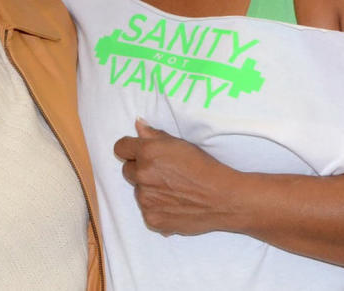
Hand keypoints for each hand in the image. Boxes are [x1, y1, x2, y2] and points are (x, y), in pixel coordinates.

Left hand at [112, 120, 240, 235]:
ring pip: (138, 191)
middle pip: (127, 170)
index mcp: (147, 152)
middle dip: (140, 170)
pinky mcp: (151, 218)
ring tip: (174, 190)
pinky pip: (146, 210)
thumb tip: (138, 124)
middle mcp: (142, 175)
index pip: (120, 148)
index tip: (139, 153)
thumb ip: (154, 134)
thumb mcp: (180, 144)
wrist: (222, 198)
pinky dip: (157, 208)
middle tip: (164, 173)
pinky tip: (175, 205)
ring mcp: (145, 199)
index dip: (130, 150)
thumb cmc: (204, 167)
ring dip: (149, 190)